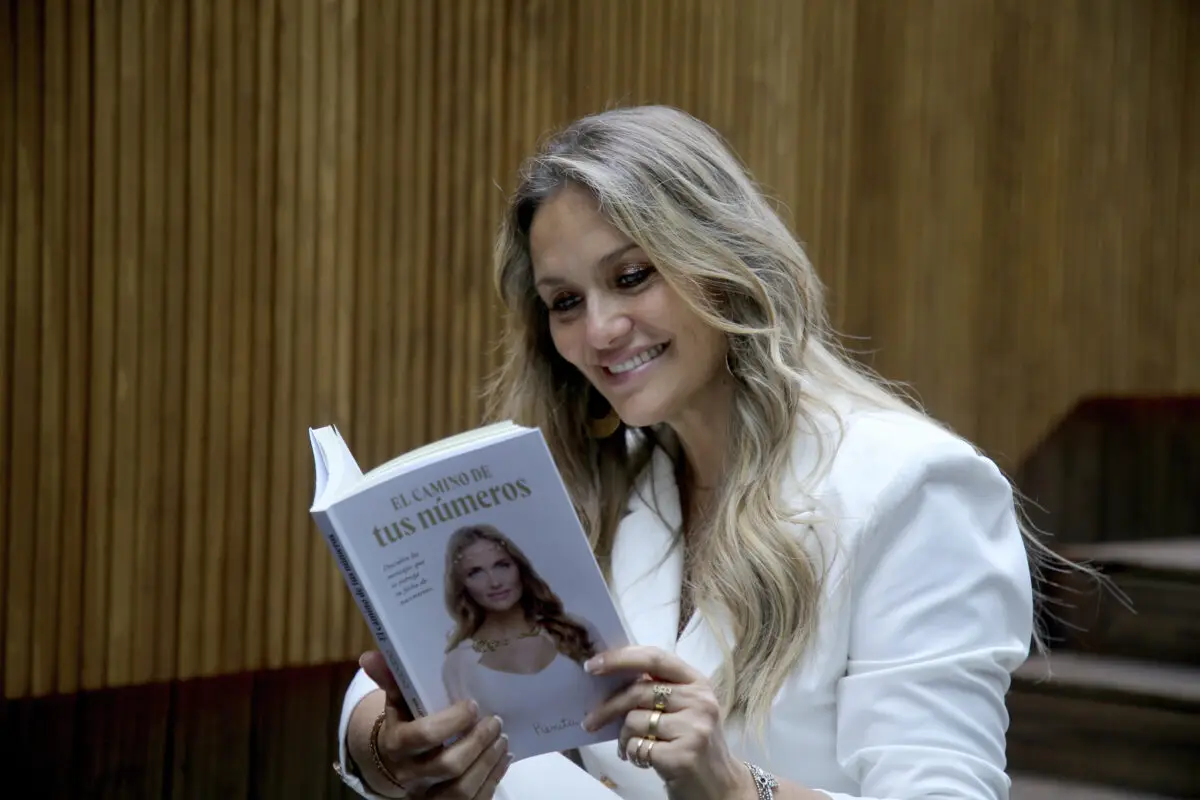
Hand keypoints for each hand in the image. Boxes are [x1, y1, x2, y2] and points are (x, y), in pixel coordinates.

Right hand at [358, 651, 511, 798]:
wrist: (399, 760)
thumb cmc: (405, 722)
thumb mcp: (397, 700)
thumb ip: (390, 677)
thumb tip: (370, 655)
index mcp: (396, 743)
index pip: (423, 735)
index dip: (451, 722)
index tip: (472, 705)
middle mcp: (410, 773)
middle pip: (448, 766)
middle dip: (477, 742)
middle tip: (495, 721)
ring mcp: (428, 793)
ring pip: (461, 790)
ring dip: (488, 763)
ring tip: (502, 739)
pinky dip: (493, 780)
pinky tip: (503, 758)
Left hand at [580, 646, 752, 799]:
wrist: (719, 785)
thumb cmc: (693, 742)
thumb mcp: (685, 707)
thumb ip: (659, 689)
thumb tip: (610, 677)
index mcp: (697, 681)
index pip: (655, 658)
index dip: (621, 658)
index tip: (592, 665)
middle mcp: (699, 700)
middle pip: (639, 691)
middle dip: (608, 706)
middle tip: (589, 720)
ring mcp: (694, 727)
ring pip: (635, 720)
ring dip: (623, 736)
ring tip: (630, 746)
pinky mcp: (683, 755)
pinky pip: (638, 746)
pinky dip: (631, 753)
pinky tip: (640, 758)